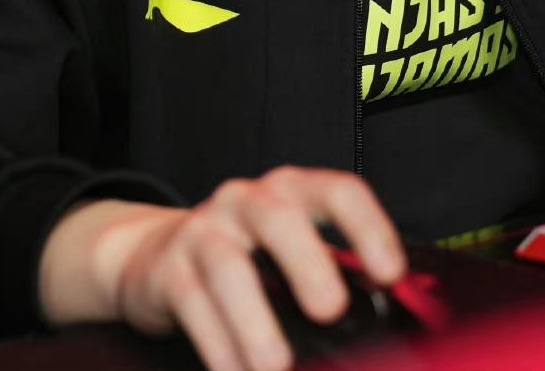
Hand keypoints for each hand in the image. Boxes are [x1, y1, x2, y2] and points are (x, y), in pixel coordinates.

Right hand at [39, 166, 405, 370]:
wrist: (155, 253)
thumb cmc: (246, 255)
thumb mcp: (289, 248)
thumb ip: (331, 270)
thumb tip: (381, 319)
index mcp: (292, 191)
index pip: (337, 191)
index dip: (368, 227)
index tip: (389, 273)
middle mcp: (247, 201)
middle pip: (280, 218)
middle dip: (307, 264)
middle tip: (330, 310)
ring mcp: (205, 230)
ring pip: (228, 266)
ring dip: (254, 320)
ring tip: (275, 364)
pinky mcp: (168, 268)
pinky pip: (193, 304)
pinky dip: (218, 345)